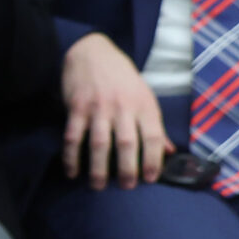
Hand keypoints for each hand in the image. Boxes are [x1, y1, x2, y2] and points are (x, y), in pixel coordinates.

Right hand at [61, 33, 169, 189]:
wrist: (93, 52)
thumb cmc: (122, 78)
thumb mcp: (145, 96)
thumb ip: (154, 125)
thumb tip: (168, 151)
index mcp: (144, 105)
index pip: (152, 137)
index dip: (153, 160)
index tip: (151, 178)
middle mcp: (123, 107)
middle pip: (127, 143)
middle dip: (127, 169)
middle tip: (126, 186)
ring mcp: (98, 107)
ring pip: (99, 143)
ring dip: (98, 167)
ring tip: (98, 185)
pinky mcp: (76, 107)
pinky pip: (73, 136)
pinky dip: (71, 156)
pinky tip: (72, 171)